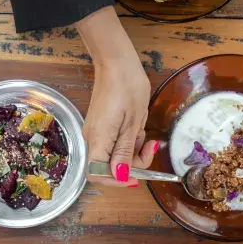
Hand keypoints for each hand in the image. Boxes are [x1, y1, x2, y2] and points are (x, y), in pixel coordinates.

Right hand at [76, 6, 157, 185]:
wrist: (117, 62)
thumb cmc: (127, 88)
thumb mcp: (133, 123)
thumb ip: (125, 152)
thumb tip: (120, 176)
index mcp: (98, 139)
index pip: (98, 175)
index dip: (117, 181)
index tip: (137, 176)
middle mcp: (92, 139)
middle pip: (108, 167)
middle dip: (132, 164)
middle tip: (150, 148)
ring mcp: (96, 132)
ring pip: (114, 155)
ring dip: (133, 150)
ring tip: (144, 132)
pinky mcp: (101, 126)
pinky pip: (114, 143)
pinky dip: (129, 141)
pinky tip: (138, 127)